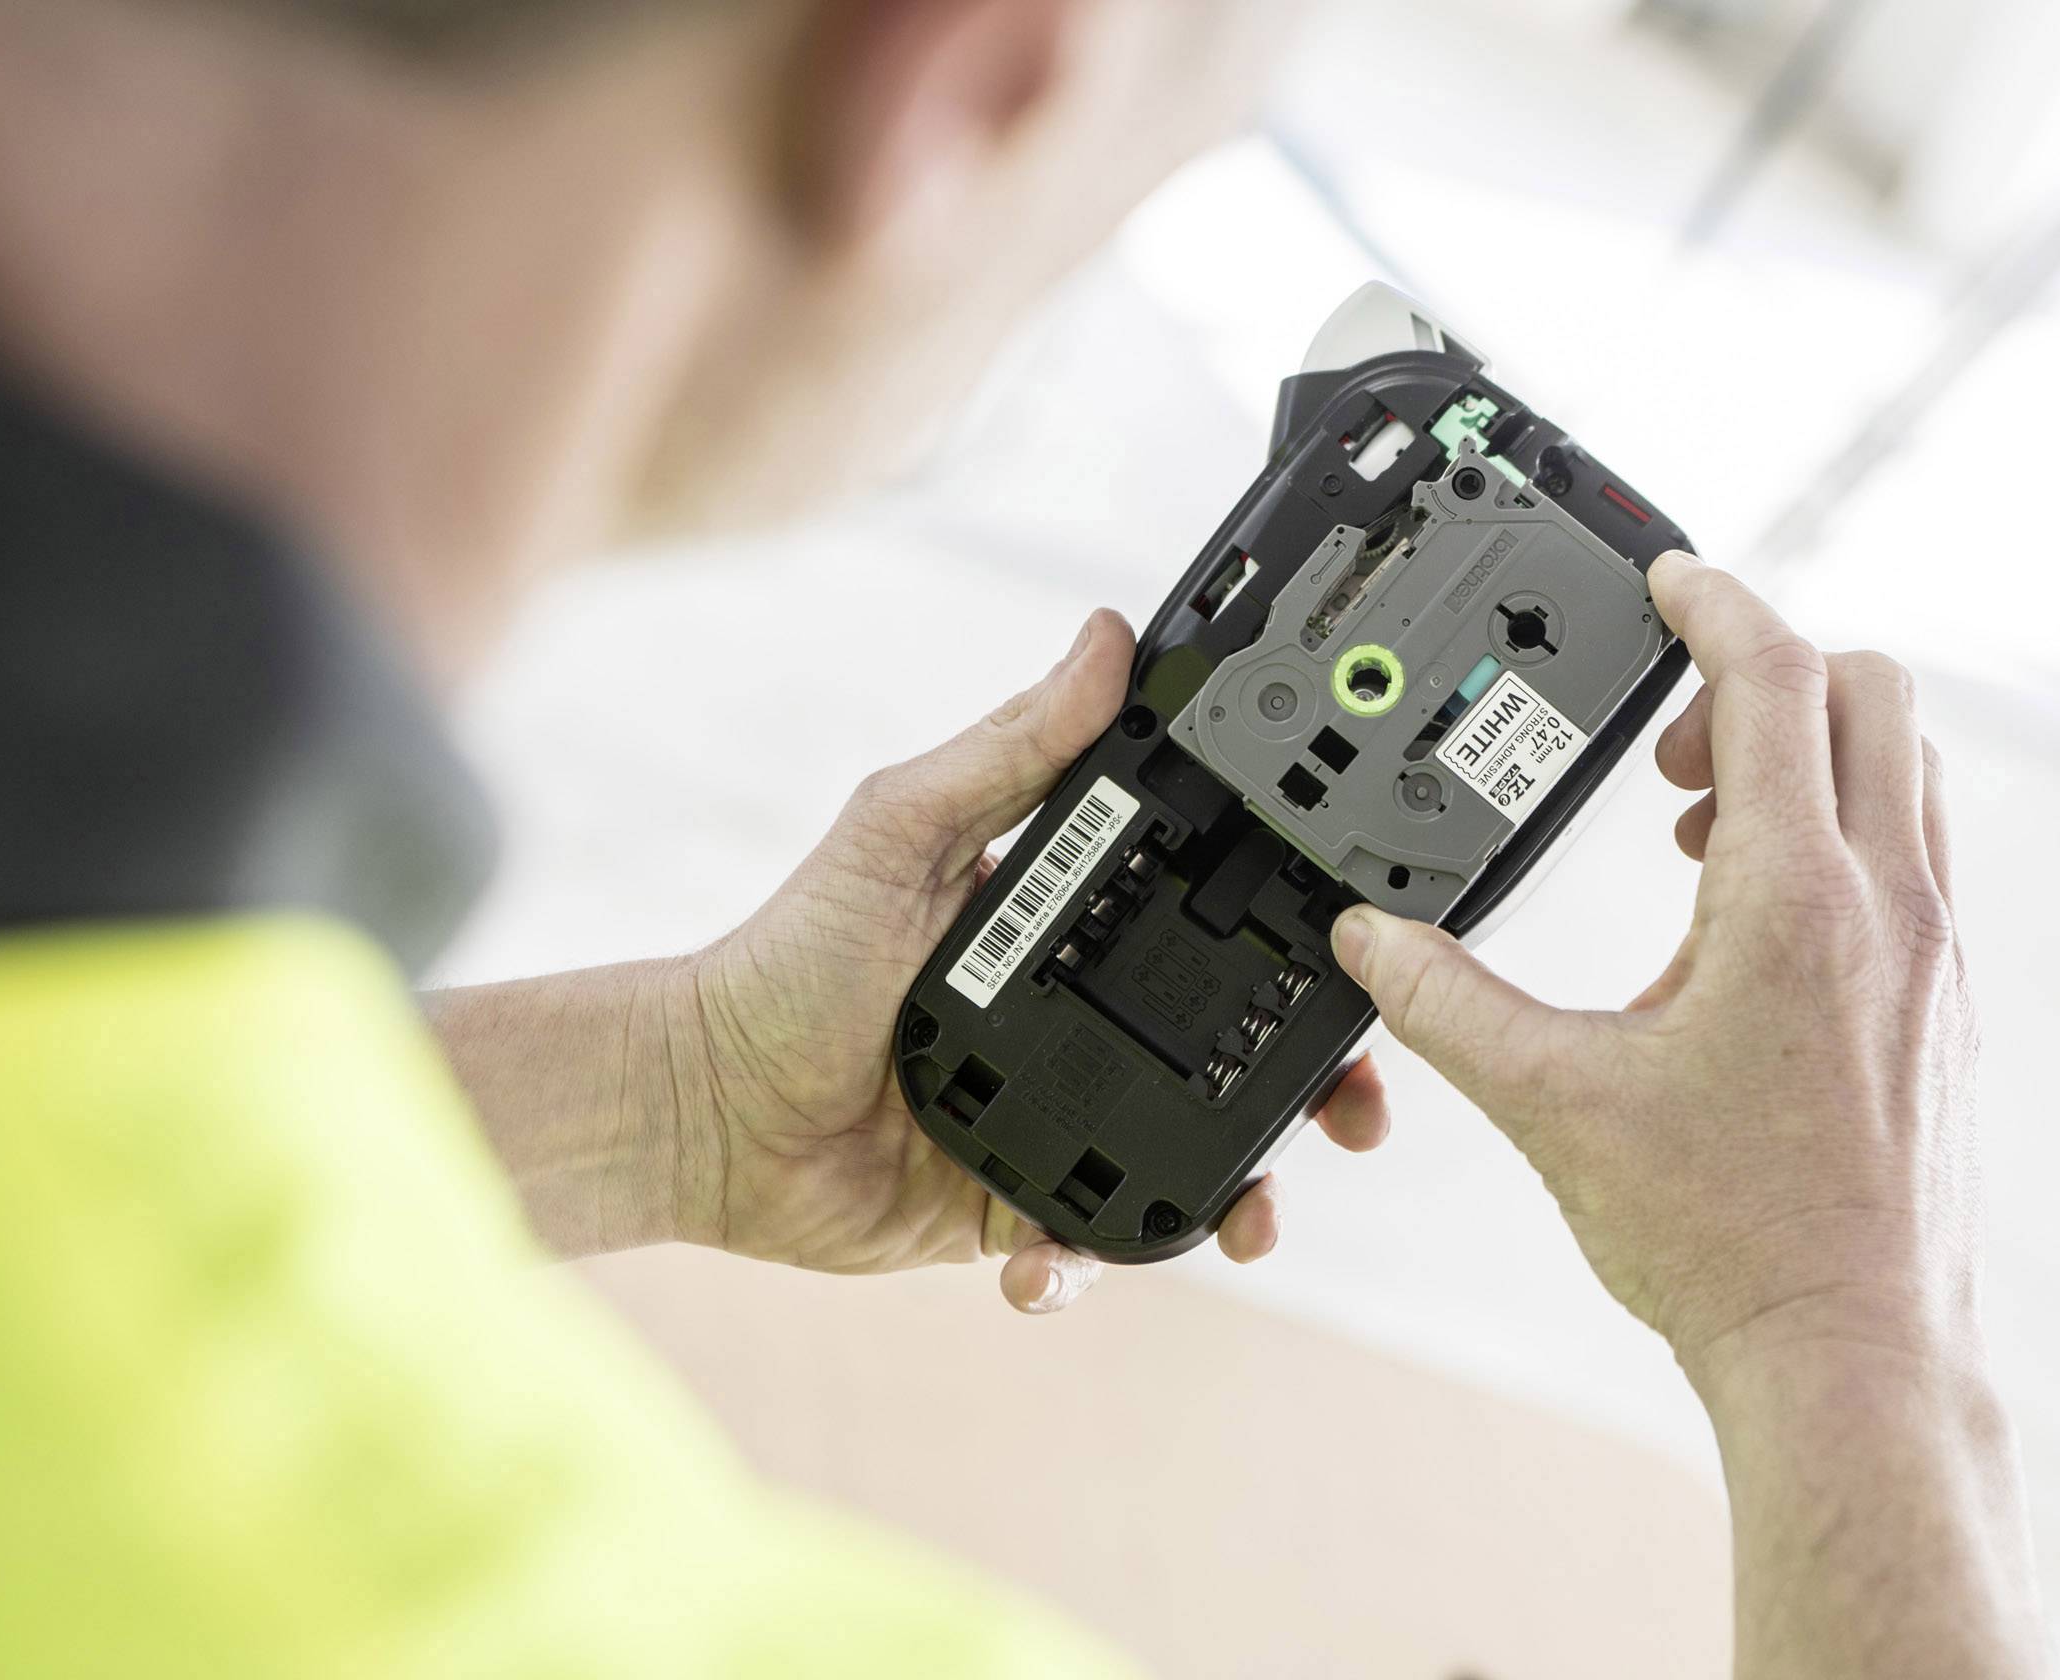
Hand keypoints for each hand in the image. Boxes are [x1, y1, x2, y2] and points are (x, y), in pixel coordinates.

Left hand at [676, 610, 1392, 1312]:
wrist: (700, 1113)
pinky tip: (1053, 1265)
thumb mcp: (900, 832)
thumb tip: (1102, 638)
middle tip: (1351, 1116)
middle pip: (1230, 1050)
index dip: (1293, 944)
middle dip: (1306, 1089)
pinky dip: (1088, 1266)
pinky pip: (1088, 1244)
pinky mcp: (1014, 1206)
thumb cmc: (782, 960)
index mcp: (1065, 924)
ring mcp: (1055, 1116)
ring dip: (1239, 1194)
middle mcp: (1076, 1019)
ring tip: (1253, 1220)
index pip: (1208, 921)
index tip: (1359, 960)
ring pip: (1186, 1157)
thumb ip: (1007, 750)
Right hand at [1327, 553, 1977, 1383]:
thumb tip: (1371, 942)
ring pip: (1905, 772)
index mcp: (1795, 900)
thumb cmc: (1729, 1238)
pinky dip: (1839, 830)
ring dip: (1809, 751)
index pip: (1776, 678)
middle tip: (1669, 742)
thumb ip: (1450, 1004)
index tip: (1666, 578)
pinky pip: (1912, 855)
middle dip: (1766, 673)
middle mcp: (1889, 907)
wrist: (1850, 1353)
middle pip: (1870, 692)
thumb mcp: (1556, 1103)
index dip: (1715, 602)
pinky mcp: (1945, 1005)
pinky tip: (1749, 924)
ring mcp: (1934, 956)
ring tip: (1699, 831)